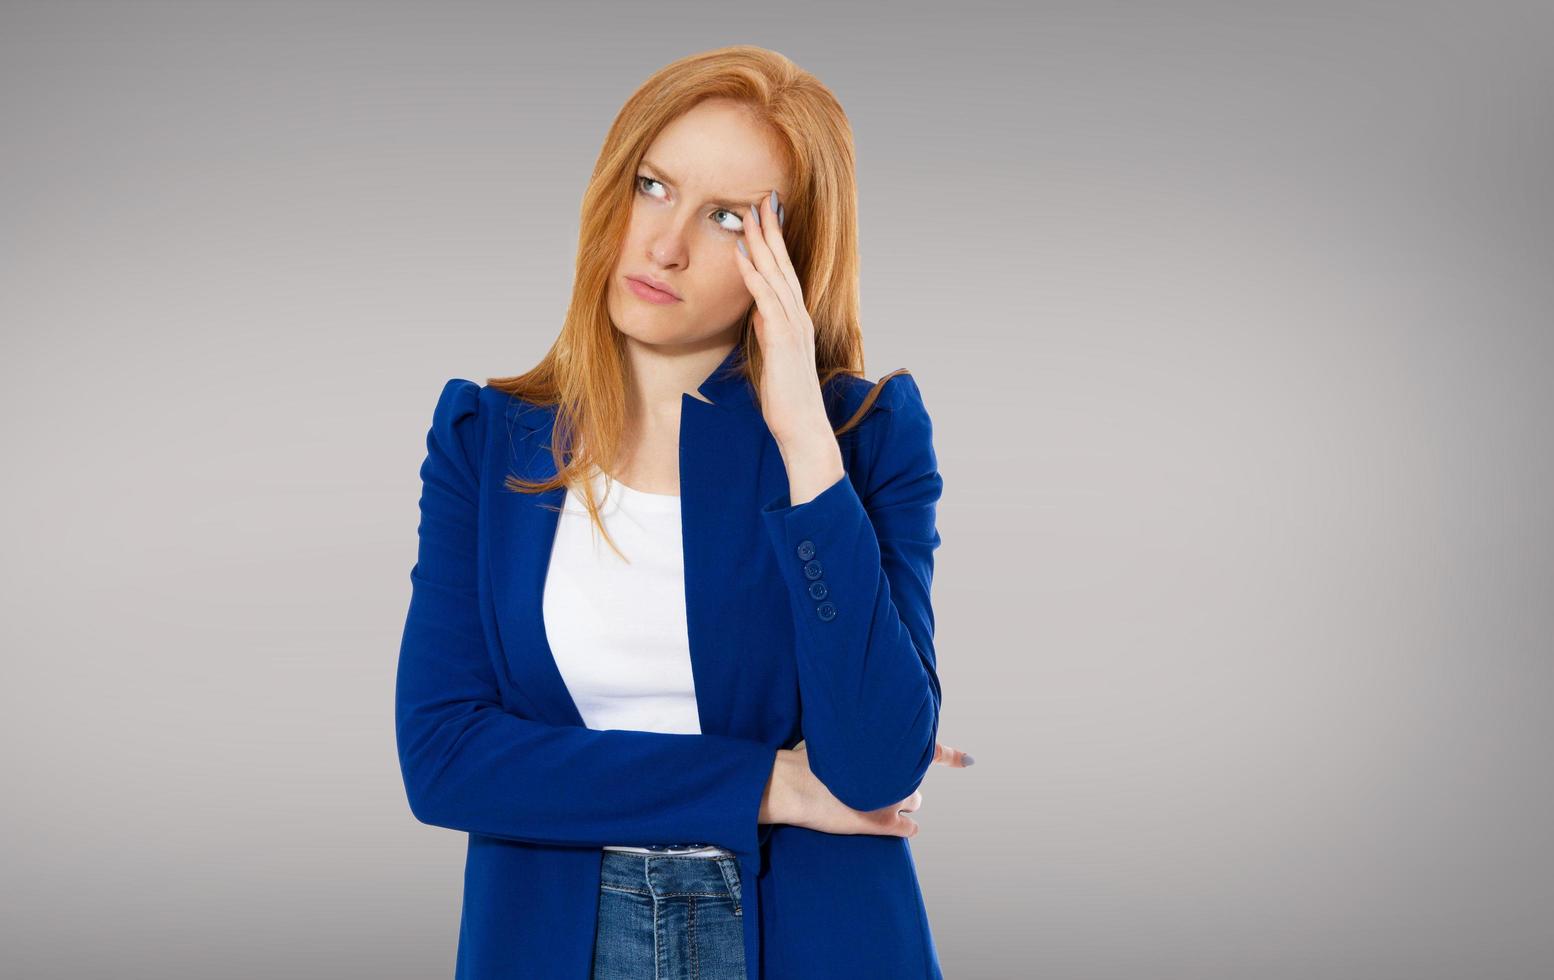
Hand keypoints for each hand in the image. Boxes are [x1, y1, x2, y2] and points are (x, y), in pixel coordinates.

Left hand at [732, 190, 826, 449]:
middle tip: (762, 198)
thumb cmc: (786, 399)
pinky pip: (766, 300)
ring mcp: (794, 326)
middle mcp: (798, 316)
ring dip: (763, 242)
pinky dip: (754, 275)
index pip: (784, 272)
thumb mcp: (773, 357)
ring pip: (777, 274)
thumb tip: (758, 311)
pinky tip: (742, 254)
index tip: (764, 215)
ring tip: (750, 213)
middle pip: (783, 264)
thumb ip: (768, 331)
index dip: (774, 243)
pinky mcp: (784, 340)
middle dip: (771, 230)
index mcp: (795, 319)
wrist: (803, 429)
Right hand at [766, 739, 973, 839]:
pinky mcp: (882, 823)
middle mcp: (894, 771)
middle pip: (915, 776)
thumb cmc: (805, 759)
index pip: (929, 748)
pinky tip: (897, 826)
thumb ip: (854, 736)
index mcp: (885, 748)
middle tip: (879, 780)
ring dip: (900, 801)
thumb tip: (856, 733)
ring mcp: (891, 798)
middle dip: (901, 778)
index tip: (968, 761)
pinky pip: (909, 827)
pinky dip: (904, 826)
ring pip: (913, 800)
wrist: (792, 784)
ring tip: (876, 799)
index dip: (950, 755)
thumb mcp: (832, 735)